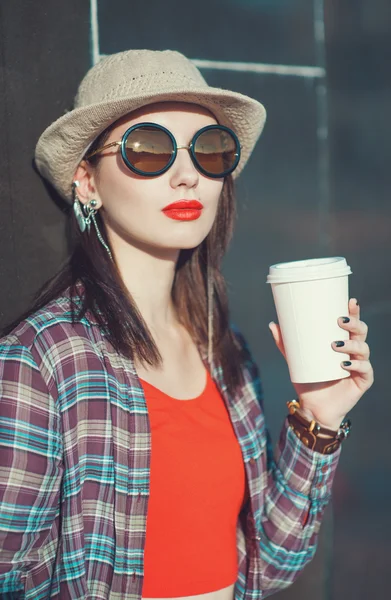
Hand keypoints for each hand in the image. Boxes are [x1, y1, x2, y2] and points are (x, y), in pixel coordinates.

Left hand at [269, 298, 373, 429]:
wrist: (312, 407)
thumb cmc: (307, 380)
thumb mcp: (295, 359)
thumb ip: (285, 343)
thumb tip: (272, 323)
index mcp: (342, 343)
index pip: (352, 324)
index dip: (354, 311)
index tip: (350, 301)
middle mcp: (354, 352)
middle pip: (361, 332)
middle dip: (354, 324)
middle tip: (339, 321)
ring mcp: (359, 366)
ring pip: (363, 349)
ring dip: (351, 344)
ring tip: (335, 344)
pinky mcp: (362, 381)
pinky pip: (365, 370)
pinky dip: (357, 365)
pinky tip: (346, 364)